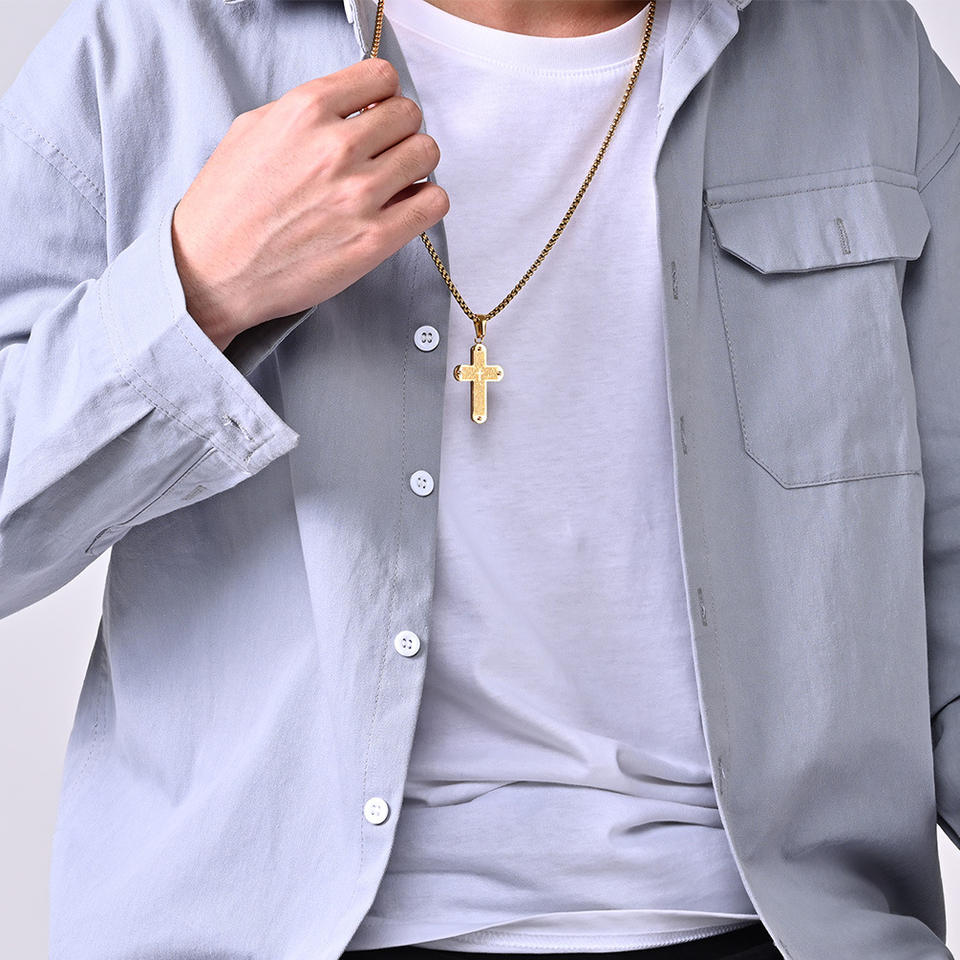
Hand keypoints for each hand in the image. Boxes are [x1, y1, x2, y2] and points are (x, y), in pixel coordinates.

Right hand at [170, 57, 448, 350]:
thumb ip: (306, 113)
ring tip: (396, 180)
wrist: (212, 272)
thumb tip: (351, 109)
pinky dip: (427, 200)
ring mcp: (359, 195)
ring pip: (427, 154)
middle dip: (400, 129)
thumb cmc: (226, 207)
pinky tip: (406, 206)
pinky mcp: (374, 240)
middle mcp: (337, 148)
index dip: (383, 95)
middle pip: (409, 115)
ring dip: (416, 164)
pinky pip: (434, 202)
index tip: (377, 112)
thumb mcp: (252, 131)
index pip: (381, 77)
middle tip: (386, 150)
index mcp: (305, 111)